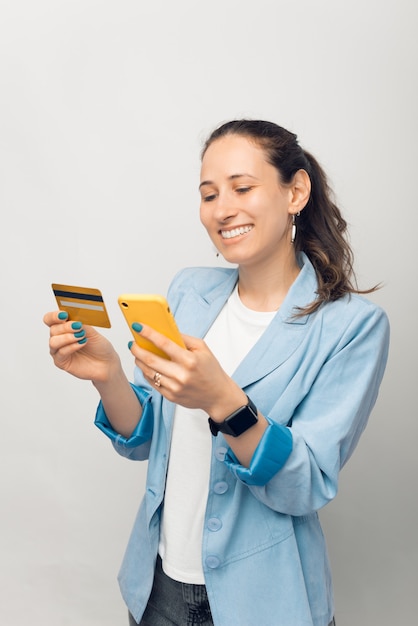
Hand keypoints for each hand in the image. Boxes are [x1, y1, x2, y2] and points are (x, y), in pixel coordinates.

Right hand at [43, 311, 120, 382]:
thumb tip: (74, 318)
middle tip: (78, 326)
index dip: (54, 316)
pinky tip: (81, 343)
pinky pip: (61, 353)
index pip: (50, 319)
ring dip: (67, 337)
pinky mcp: (61, 362)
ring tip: (81, 336)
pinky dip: (71, 347)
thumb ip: (82, 324)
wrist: (106, 363)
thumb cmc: (99, 347)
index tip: (64, 315)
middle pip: (53, 329)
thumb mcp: (93, 332)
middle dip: (65, 327)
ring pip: (53, 341)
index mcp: (64, 327)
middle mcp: (59, 338)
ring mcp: (59, 350)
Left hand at [129, 323, 246, 417]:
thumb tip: (164, 330)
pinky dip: (146, 372)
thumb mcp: (203, 349)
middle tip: (132, 342)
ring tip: (137, 353)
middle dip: (137, 349)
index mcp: (190, 360)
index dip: (148, 333)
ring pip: (148, 372)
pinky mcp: (171, 396)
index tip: (138, 327)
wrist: (217, 395)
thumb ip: (184, 339)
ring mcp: (174, 388)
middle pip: (150, 359)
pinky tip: (146, 366)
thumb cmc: (211, 370)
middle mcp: (181, 375)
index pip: (164, 343)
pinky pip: (152, 382)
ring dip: (139, 361)